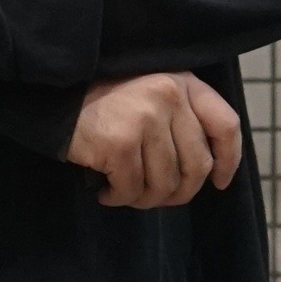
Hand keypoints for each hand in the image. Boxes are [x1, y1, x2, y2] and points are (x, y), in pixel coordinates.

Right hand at [65, 72, 241, 208]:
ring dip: (145, 199)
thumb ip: (180, 117)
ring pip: (165, 184)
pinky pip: (132, 189)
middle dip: (179, 193)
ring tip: (126, 194)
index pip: (226, 125)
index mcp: (182, 82)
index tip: (218, 183)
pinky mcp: (120, 142)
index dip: (228, 161)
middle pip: (197, 166)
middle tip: (155, 198)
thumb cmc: (103, 99)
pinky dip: (119, 198)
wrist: (52, 94)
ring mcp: (145, 118)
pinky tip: (106, 192)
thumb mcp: (150, 91)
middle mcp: (169, 95)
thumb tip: (208, 171)